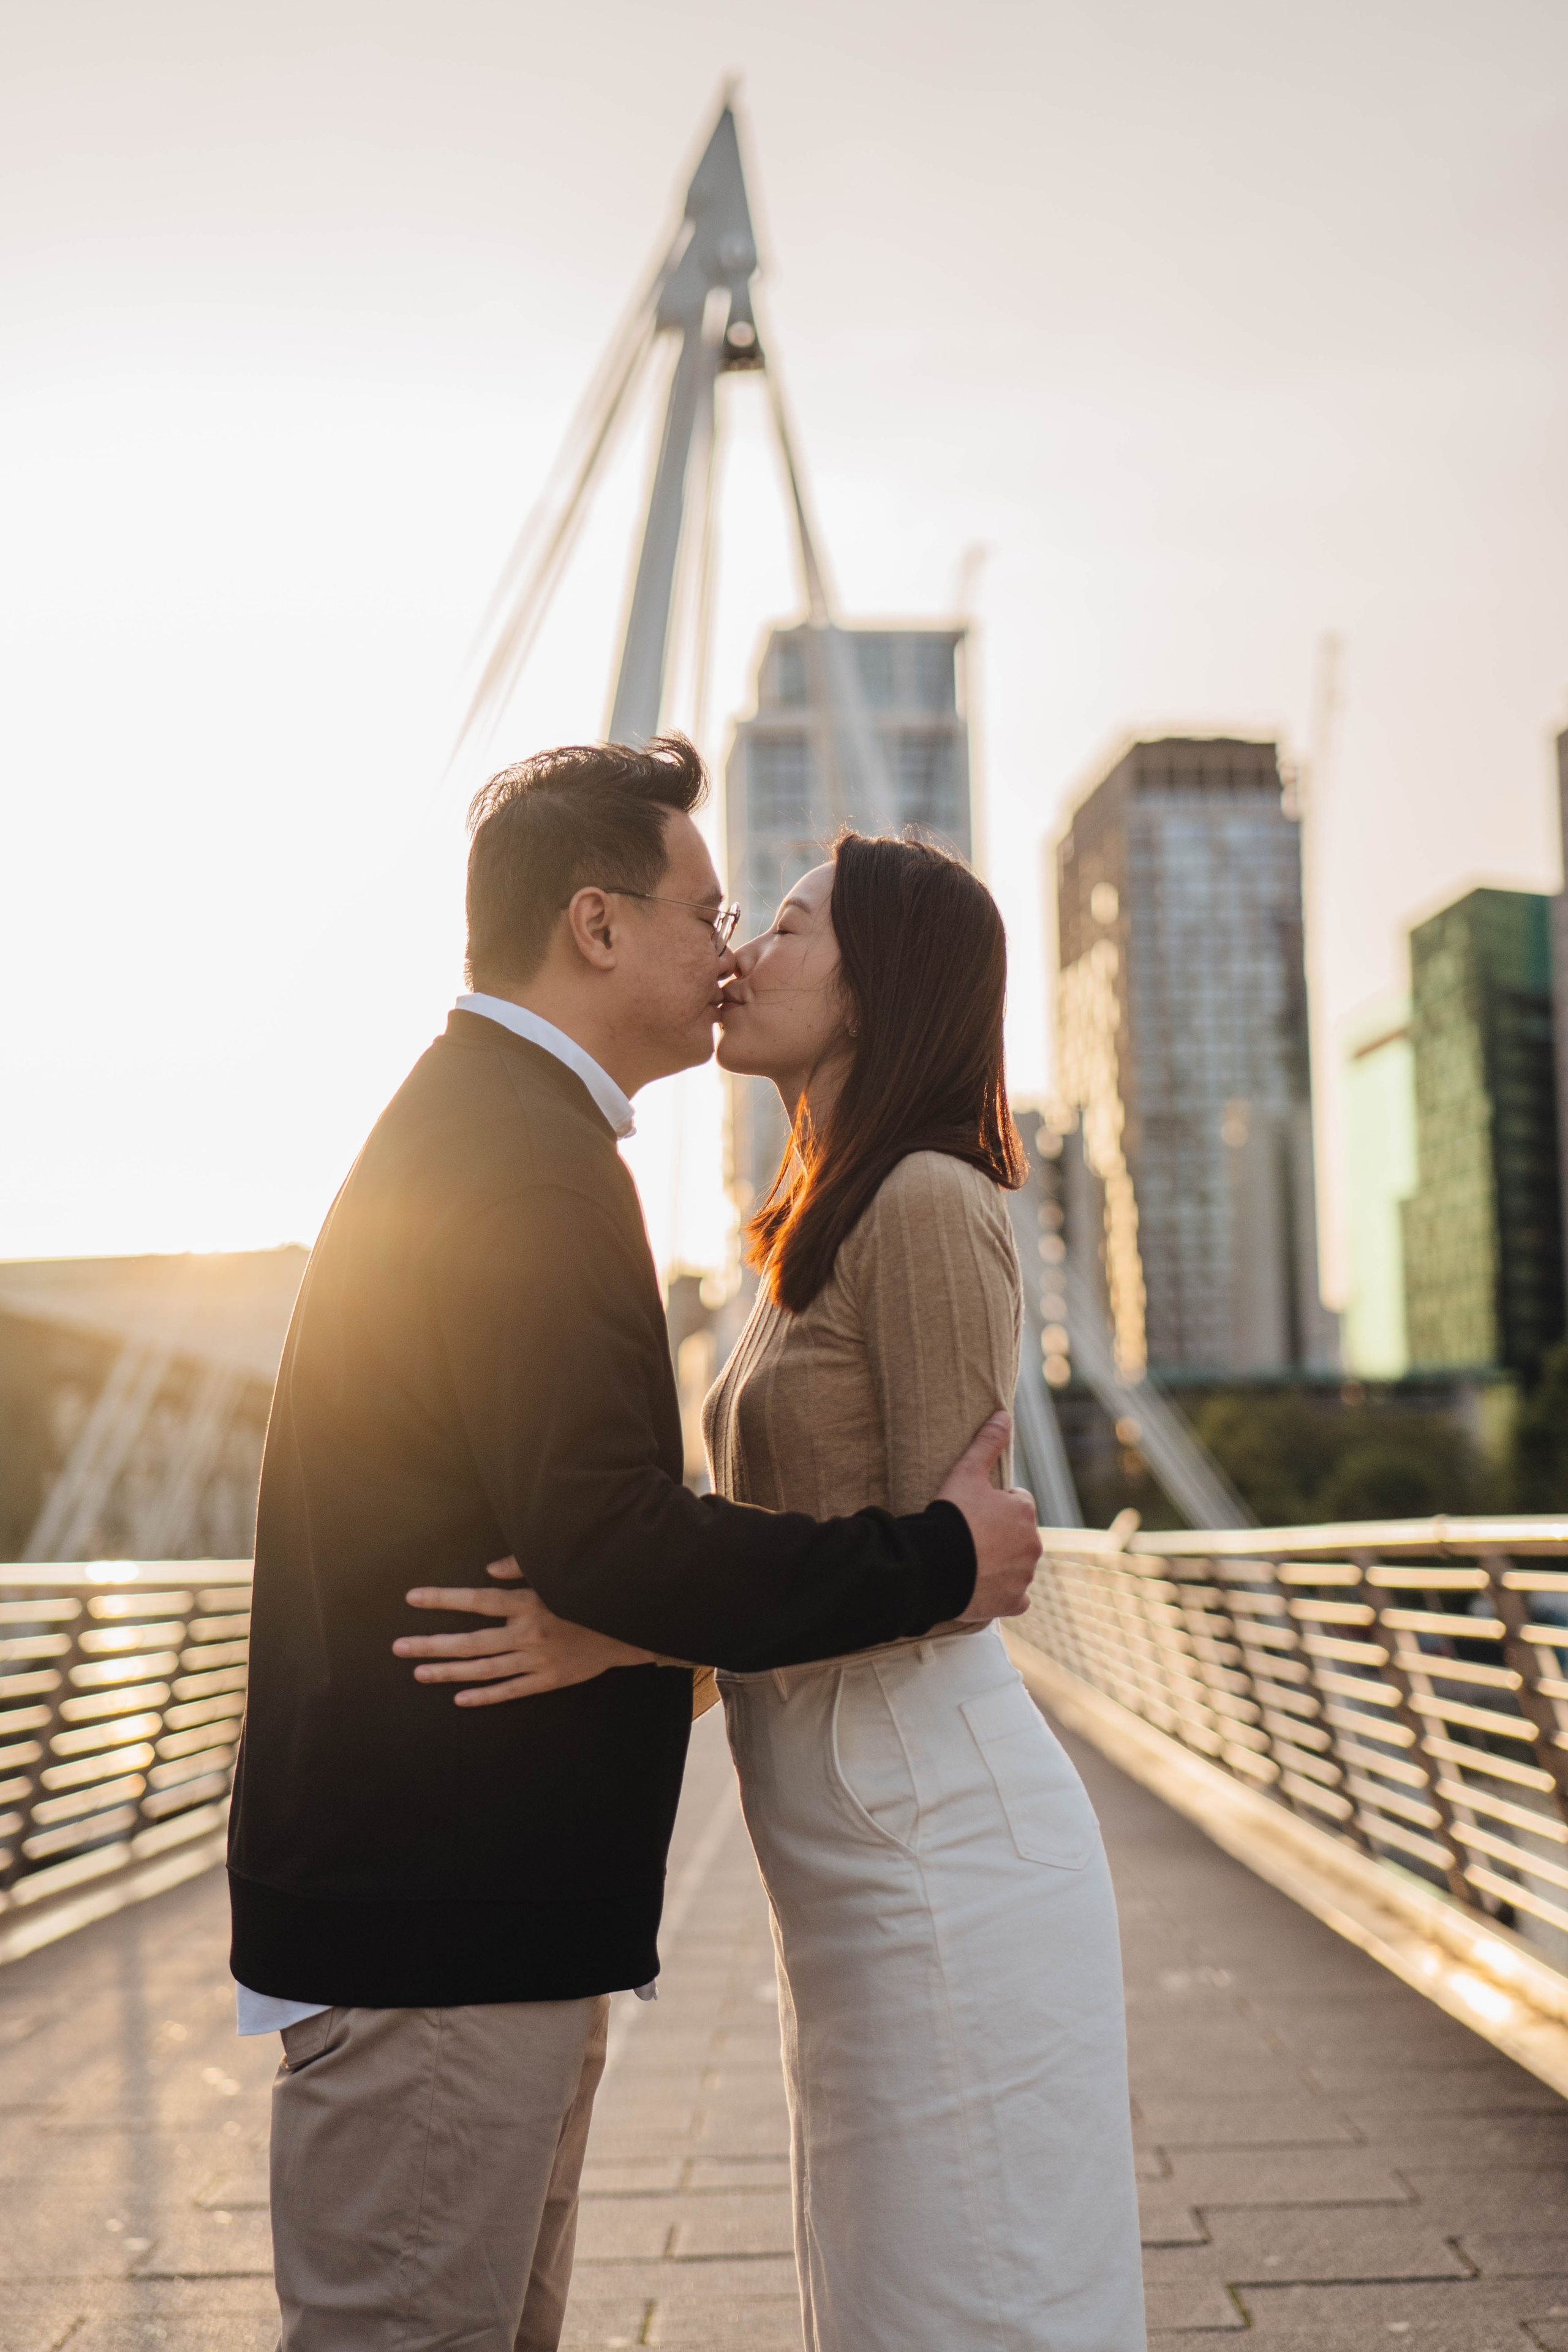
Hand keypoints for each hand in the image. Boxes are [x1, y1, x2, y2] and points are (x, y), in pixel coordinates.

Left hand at [393, 1558, 654, 1706]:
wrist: (630, 1627)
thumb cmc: (589, 1594)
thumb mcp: (557, 1573)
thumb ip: (521, 1568)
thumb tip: (487, 1570)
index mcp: (528, 1603)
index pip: (476, 1601)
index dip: (443, 1600)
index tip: (413, 1598)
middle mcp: (527, 1634)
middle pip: (470, 1642)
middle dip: (431, 1644)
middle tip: (399, 1647)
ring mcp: (536, 1661)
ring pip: (483, 1669)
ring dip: (448, 1671)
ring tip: (418, 1671)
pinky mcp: (548, 1680)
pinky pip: (510, 1691)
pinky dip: (484, 1695)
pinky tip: (459, 1697)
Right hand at [935, 1412, 1041, 1620]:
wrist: (935, 1563)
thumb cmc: (951, 1516)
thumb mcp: (966, 1472)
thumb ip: (987, 1442)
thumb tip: (1003, 1413)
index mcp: (1025, 1512)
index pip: (1018, 1503)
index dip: (994, 1506)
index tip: (974, 1513)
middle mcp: (1033, 1545)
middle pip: (1019, 1536)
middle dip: (1001, 1535)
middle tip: (970, 1538)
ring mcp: (1025, 1575)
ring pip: (1018, 1565)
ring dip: (1002, 1563)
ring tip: (971, 1561)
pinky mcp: (1015, 1602)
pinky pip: (1017, 1597)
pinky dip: (1005, 1593)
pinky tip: (984, 1587)